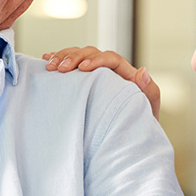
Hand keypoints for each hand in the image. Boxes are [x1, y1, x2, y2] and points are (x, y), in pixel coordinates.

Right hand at [43, 47, 160, 119]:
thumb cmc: (139, 128)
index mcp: (126, 76)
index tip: (82, 68)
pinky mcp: (82, 83)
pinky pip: (70, 66)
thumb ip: (150, 92)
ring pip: (78, 56)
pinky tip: (46, 61)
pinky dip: (58, 61)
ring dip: (62, 57)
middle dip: (74, 57)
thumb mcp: (147, 112)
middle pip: (91, 53)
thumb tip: (142, 71)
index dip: (96, 60)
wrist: (127, 143)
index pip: (112, 59)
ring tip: (49, 65)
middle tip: (59, 68)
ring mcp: (94, 76)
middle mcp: (109, 72)